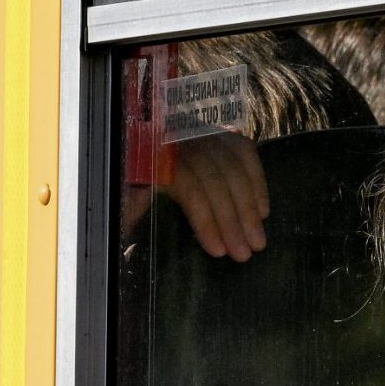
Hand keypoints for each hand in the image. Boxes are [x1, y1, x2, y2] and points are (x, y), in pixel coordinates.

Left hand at [123, 130, 269, 261]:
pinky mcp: (218, 131)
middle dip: (233, 220)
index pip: (189, 187)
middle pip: (216, 180)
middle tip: (245, 254)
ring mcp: (203, 133)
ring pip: (234, 168)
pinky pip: (244, 152)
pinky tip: (263, 211)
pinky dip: (257, 180)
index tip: (218, 251)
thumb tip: (126, 227)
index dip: (205, 220)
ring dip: (249, 207)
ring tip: (258, 240)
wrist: (134, 132)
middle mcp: (183, 140)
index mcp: (156, 155)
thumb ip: (127, 206)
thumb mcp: (121, 188)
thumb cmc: (129, 173)